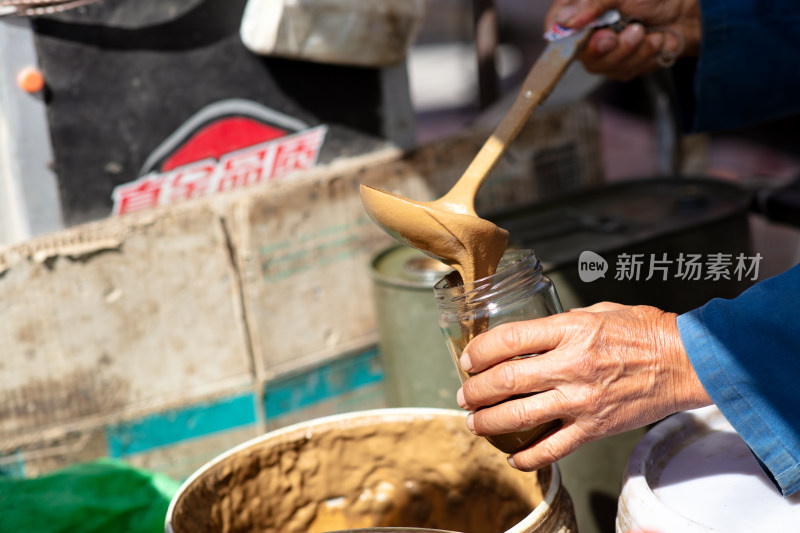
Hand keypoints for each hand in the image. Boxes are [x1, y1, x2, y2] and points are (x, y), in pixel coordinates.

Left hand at [456, 303, 711, 470]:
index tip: (468, 359)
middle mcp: (570, 366)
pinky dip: (528, 457)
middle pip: (505, 380)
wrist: (685, 361)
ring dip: (489, 422)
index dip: (479, 351)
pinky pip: (553, 449)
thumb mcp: (596, 312)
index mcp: (570, 331)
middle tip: (464, 394)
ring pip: (520, 417)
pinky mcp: (594, 427)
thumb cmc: (643, 331)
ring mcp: (581, 400)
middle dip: (475, 390)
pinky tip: (514, 457)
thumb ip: (559, 325)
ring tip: (475, 422)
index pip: (508, 340)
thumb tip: (528, 336)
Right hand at [544, 0, 701, 79]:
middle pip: (578, 53)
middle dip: (605, 47)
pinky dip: (642, 57)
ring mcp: (602, 52)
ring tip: (645, 32)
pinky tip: (652, 42)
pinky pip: (621, 72)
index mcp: (580, 9)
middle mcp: (587, 31)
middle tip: (621, 34)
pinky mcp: (619, 66)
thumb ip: (592, 4)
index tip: (582, 34)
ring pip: (602, 66)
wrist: (685, 14)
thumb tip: (567, 20)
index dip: (562, 36)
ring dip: (630, 50)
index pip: (554, 26)